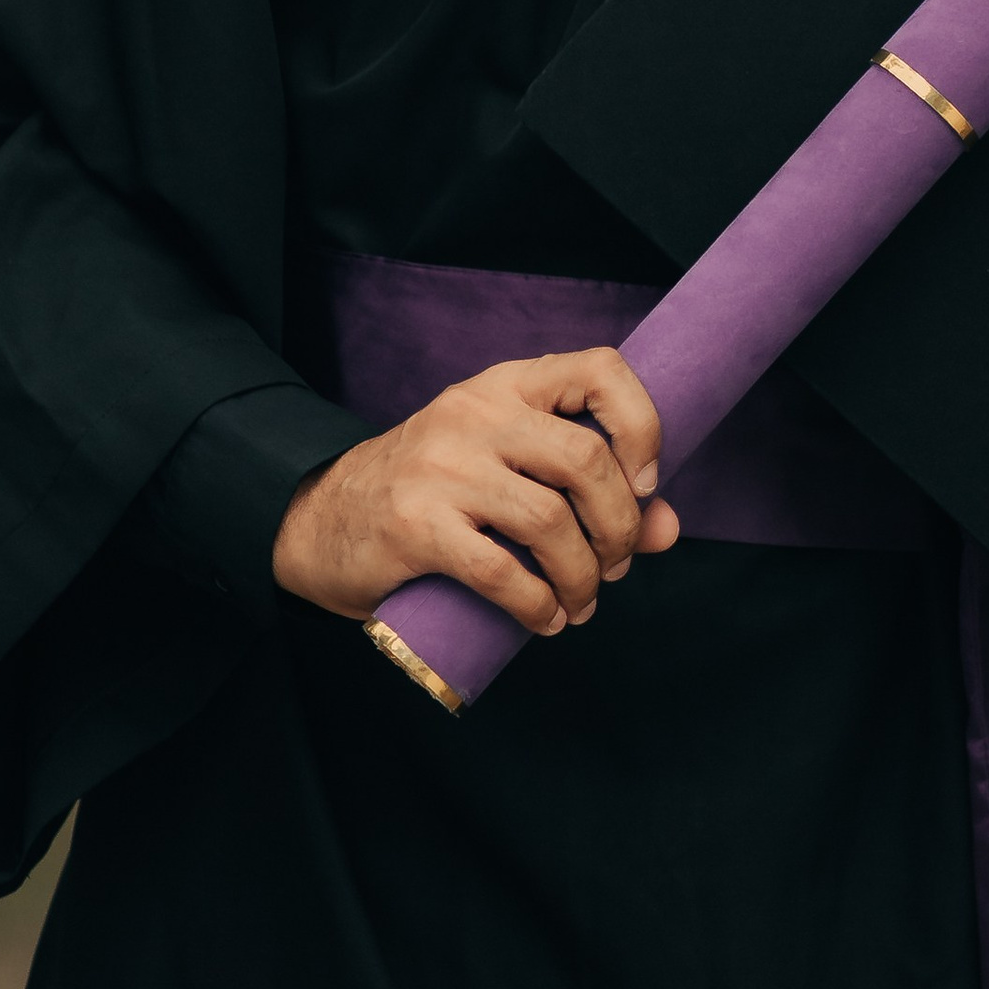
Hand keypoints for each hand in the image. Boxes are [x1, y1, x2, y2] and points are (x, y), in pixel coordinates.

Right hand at [271, 348, 680, 633]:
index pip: (600, 369)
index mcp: (504, 386)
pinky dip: (537, 606)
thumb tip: (668, 529)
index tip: (645, 484)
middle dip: (619, 526)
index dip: (642, 426)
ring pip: (549, 521)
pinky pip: (500, 571)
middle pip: (586, 459)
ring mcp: (441, 468)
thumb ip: (589, 492)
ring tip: (580, 603)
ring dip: (583, 576)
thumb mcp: (505, 469)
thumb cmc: (433, 494)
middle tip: (614, 566)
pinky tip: (544, 620)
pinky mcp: (414, 525)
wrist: (320, 520)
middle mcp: (475, 414)